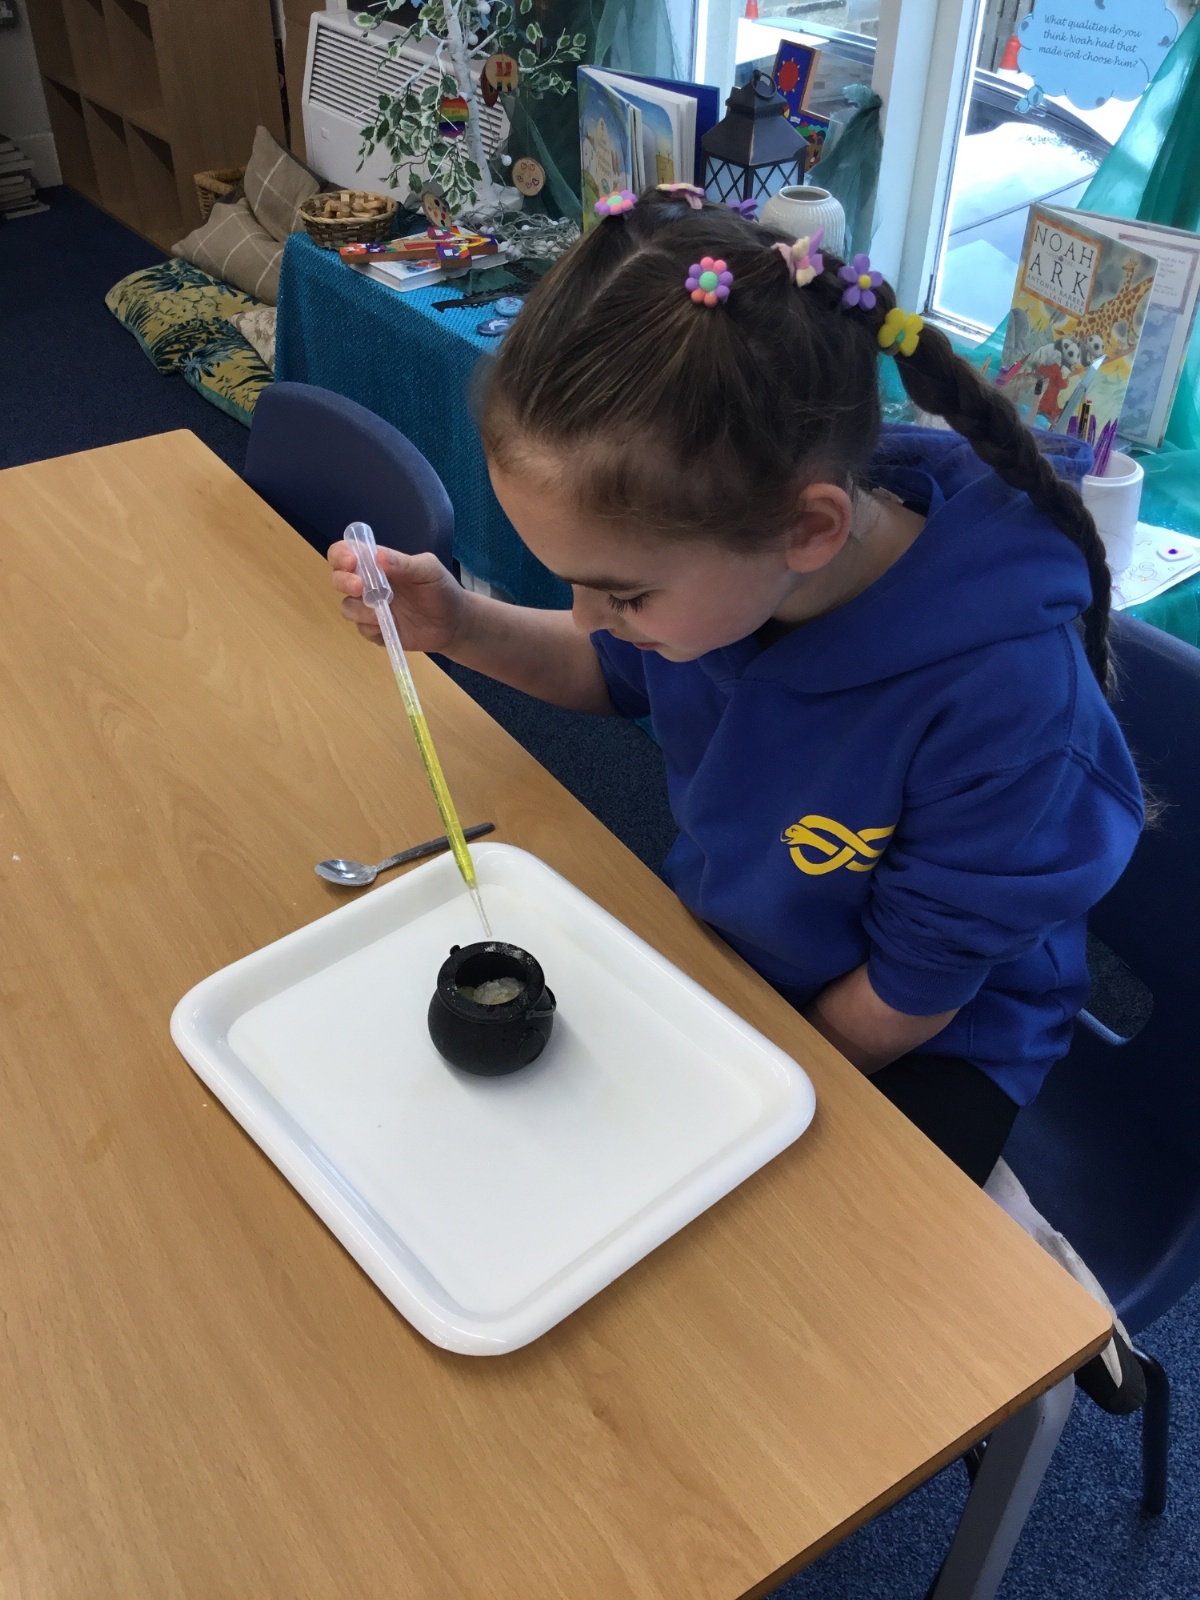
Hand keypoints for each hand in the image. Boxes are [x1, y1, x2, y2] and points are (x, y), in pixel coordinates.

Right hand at [328, 542, 468, 654]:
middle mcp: (369, 584)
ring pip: (347, 607)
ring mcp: (370, 608)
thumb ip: (404, 563)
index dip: (341, 555)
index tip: (351, 562)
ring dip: (359, 609)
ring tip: (382, 612)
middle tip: (360, 587)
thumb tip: (378, 556)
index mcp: (377, 564)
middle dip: (343, 581)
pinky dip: (371, 627)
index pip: (346, 552)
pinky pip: (361, 629)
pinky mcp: (376, 631)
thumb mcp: (428, 570)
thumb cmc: (441, 589)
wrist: (454, 623)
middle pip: (338, 579)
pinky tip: (388, 626)